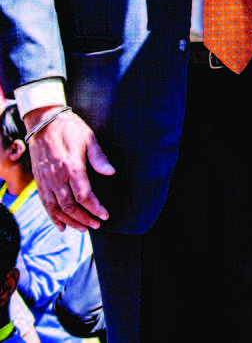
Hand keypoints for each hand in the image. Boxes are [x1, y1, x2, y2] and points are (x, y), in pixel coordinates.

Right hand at [25, 108, 113, 230]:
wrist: (43, 122)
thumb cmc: (70, 129)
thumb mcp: (89, 138)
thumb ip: (99, 158)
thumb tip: (111, 172)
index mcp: (72, 167)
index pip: (85, 196)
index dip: (95, 208)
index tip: (105, 215)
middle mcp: (57, 177)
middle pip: (70, 206)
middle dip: (85, 219)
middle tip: (96, 225)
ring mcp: (46, 180)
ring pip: (56, 209)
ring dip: (70, 221)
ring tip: (82, 228)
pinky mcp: (39, 181)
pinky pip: (45, 204)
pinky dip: (52, 217)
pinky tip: (61, 226)